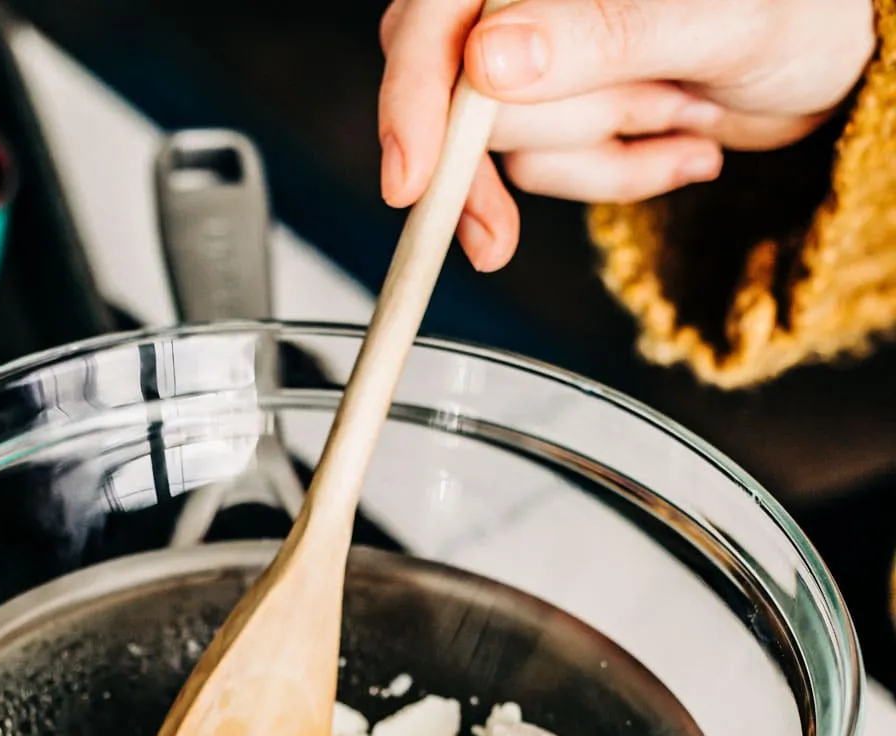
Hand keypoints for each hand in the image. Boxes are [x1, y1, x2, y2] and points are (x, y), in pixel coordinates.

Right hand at [378, 0, 875, 269]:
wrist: (835, 60)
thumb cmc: (799, 8)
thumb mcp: (713, 16)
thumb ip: (597, 31)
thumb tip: (489, 62)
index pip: (433, 19)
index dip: (413, 99)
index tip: (413, 180)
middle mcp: (529, 3)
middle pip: (457, 99)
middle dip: (518, 154)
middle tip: (538, 202)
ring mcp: (547, 60)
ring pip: (513, 148)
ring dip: (605, 150)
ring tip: (684, 108)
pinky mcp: (571, 111)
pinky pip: (558, 174)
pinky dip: (624, 173)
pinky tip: (684, 134)